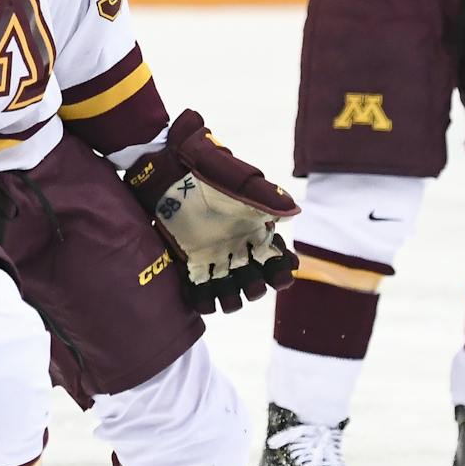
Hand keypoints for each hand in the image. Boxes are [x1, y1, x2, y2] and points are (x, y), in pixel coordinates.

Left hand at [127, 109, 299, 312]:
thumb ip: (265, 196)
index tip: (282, 273)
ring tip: (226, 293)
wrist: (169, 164)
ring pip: (229, 292)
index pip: (276, 259)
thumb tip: (294, 213)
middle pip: (255, 282)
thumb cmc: (207, 168)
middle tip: (250, 280)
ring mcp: (212, 257)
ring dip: (231, 300)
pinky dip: (201, 300)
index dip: (282, 271)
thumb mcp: (238, 179)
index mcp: (254, 230)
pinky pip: (198, 292)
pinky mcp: (187, 261)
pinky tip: (200, 294)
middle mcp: (236, 248)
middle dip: (256, 287)